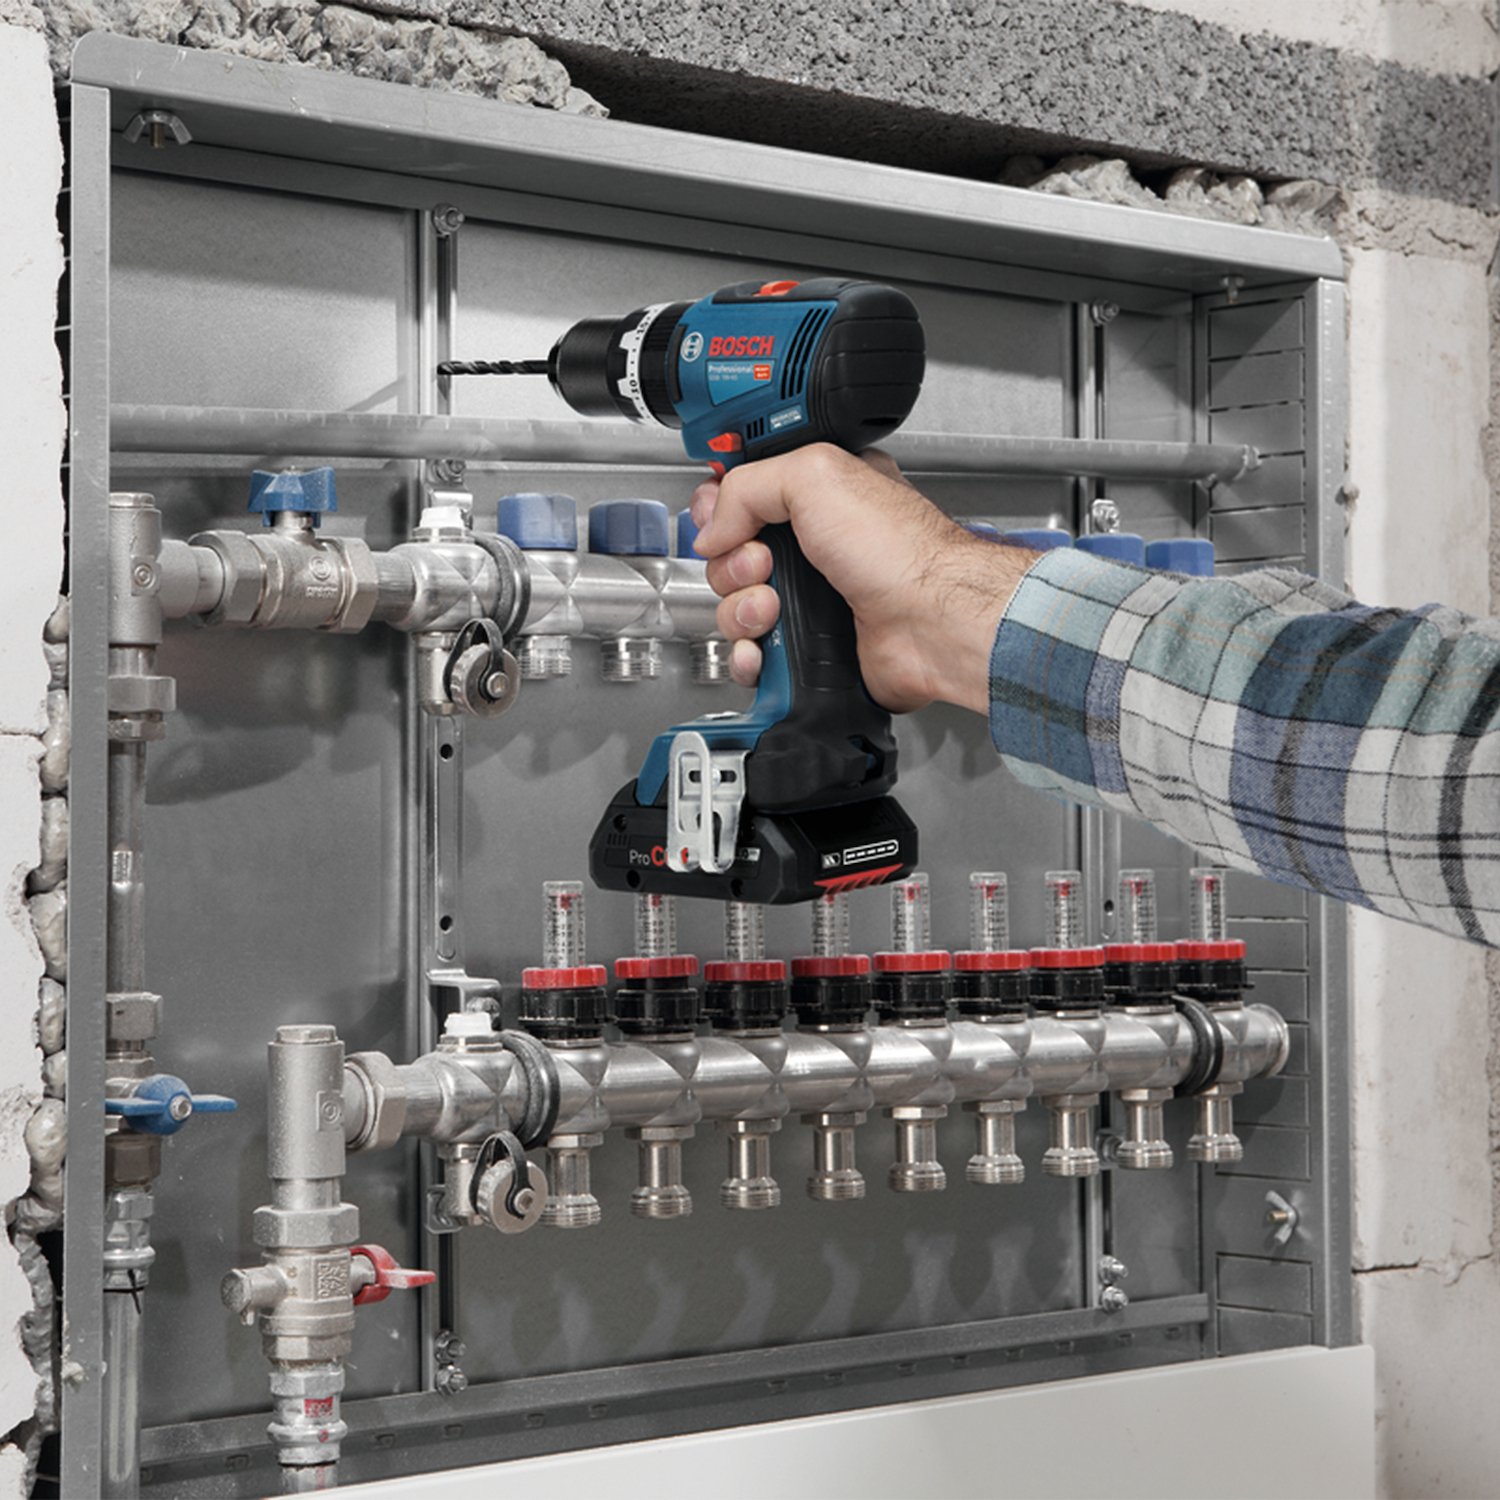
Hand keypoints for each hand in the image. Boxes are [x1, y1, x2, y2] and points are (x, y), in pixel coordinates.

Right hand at [690, 444, 1038, 714]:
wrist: (932, 623)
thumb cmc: (901, 551)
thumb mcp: (815, 476)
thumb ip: (747, 486)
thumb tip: (711, 526)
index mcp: (817, 497)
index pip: (743, 496)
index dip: (721, 509)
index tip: (723, 520)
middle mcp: (812, 548)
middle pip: (729, 556)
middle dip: (732, 564)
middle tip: (763, 565)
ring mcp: (808, 600)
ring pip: (735, 608)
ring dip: (741, 610)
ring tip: (774, 607)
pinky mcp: (807, 649)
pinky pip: (752, 655)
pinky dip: (749, 655)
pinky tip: (765, 647)